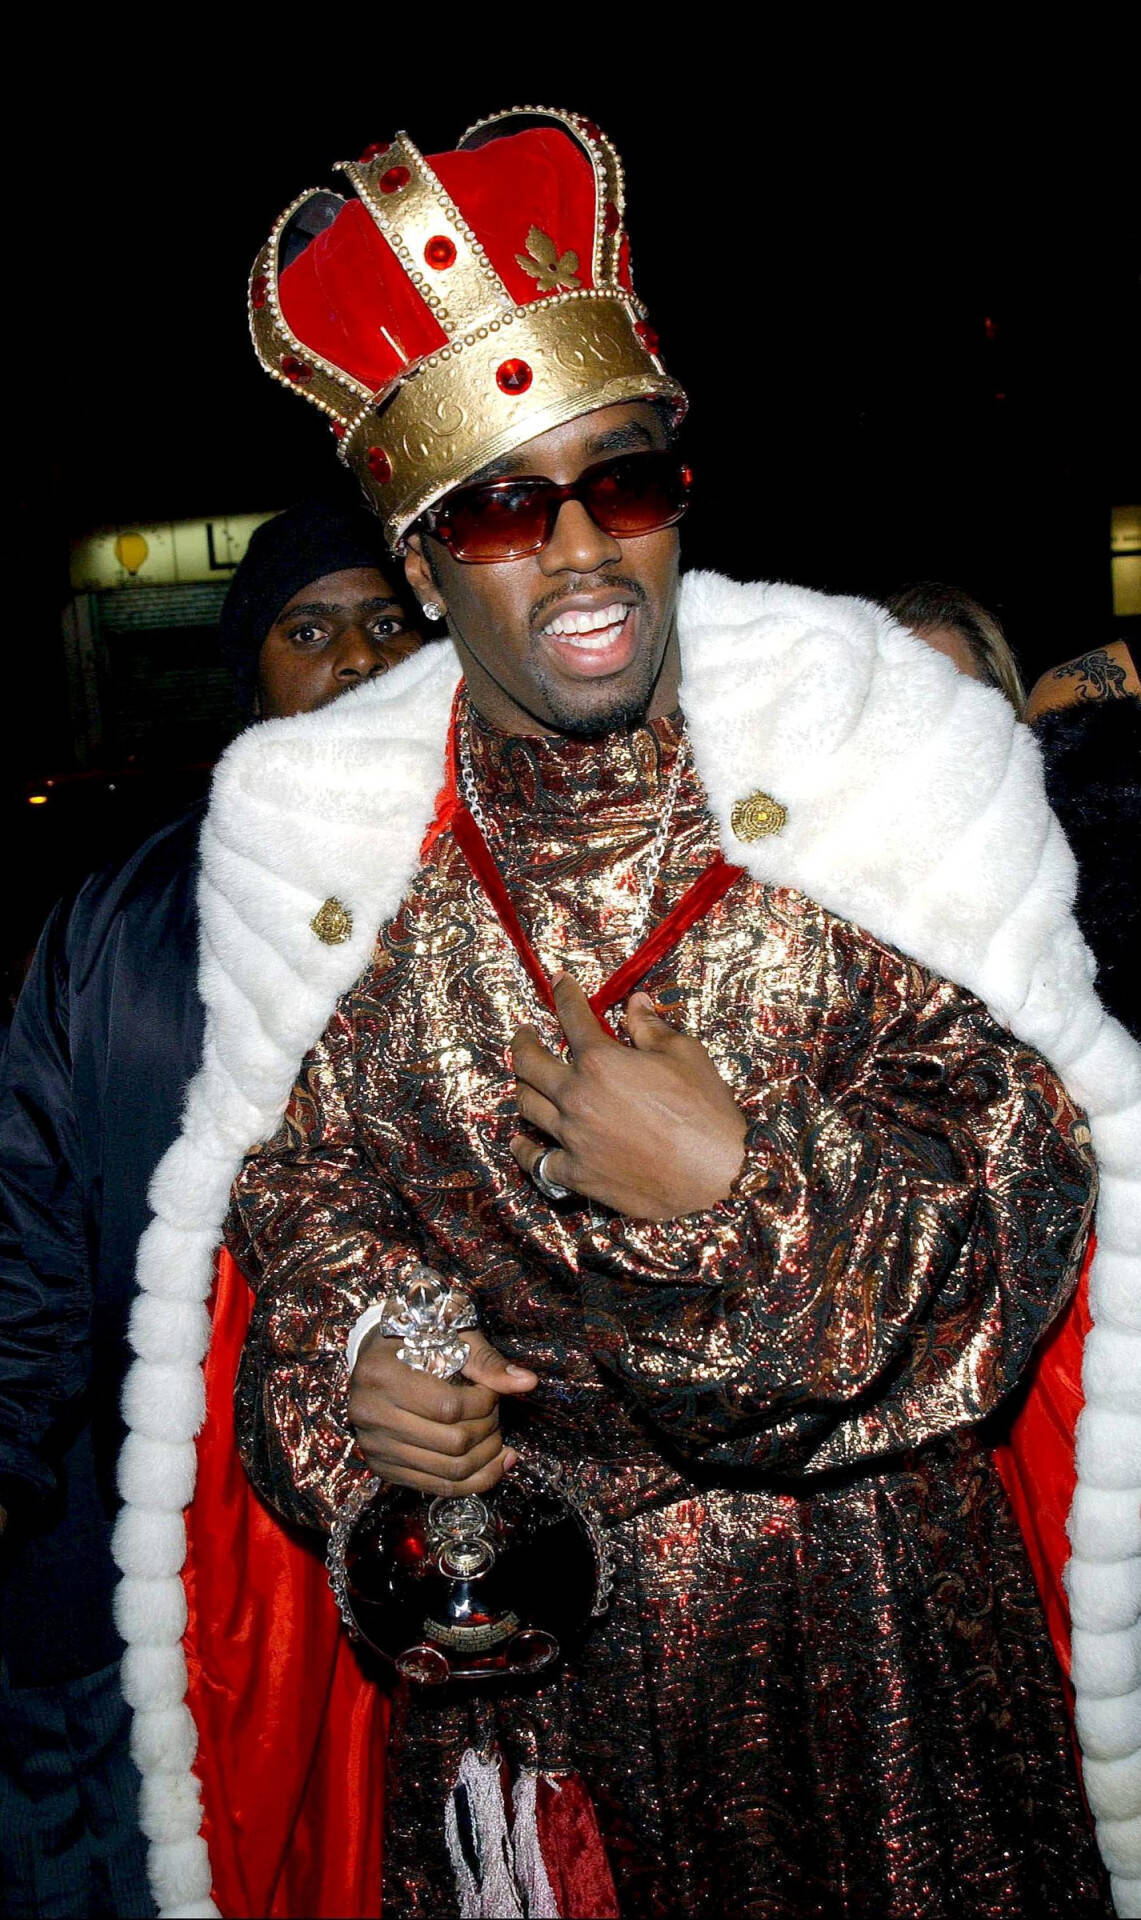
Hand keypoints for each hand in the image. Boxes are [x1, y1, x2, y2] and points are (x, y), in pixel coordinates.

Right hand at [348, 1327, 536, 1495]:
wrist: (375, 1357)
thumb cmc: (417, 1339)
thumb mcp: (451, 1337)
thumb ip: (487, 1362)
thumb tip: (529, 1382)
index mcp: (382, 1373)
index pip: (448, 1406)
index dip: (484, 1404)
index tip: (492, 1393)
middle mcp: (370, 1412)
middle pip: (452, 1442)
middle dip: (488, 1430)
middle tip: (496, 1414)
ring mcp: (373, 1445)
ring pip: (448, 1471)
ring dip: (486, 1458)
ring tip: (498, 1439)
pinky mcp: (381, 1467)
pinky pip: (436, 1487)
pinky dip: (474, 1481)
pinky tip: (495, 1464)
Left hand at [510, 974, 747, 1219]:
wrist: (717, 1176)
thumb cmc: (706, 1112)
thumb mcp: (686, 1056)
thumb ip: (651, 1028)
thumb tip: (634, 1002)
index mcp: (600, 1061)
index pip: (572, 1016)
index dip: (565, 994)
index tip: (559, 982)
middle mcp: (575, 1096)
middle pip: (529, 1062)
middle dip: (524, 1041)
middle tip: (526, 1033)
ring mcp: (571, 1137)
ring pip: (526, 1106)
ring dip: (523, 1087)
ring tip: (526, 1080)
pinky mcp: (576, 1174)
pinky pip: (535, 1160)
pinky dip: (524, 1148)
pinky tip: (520, 1141)